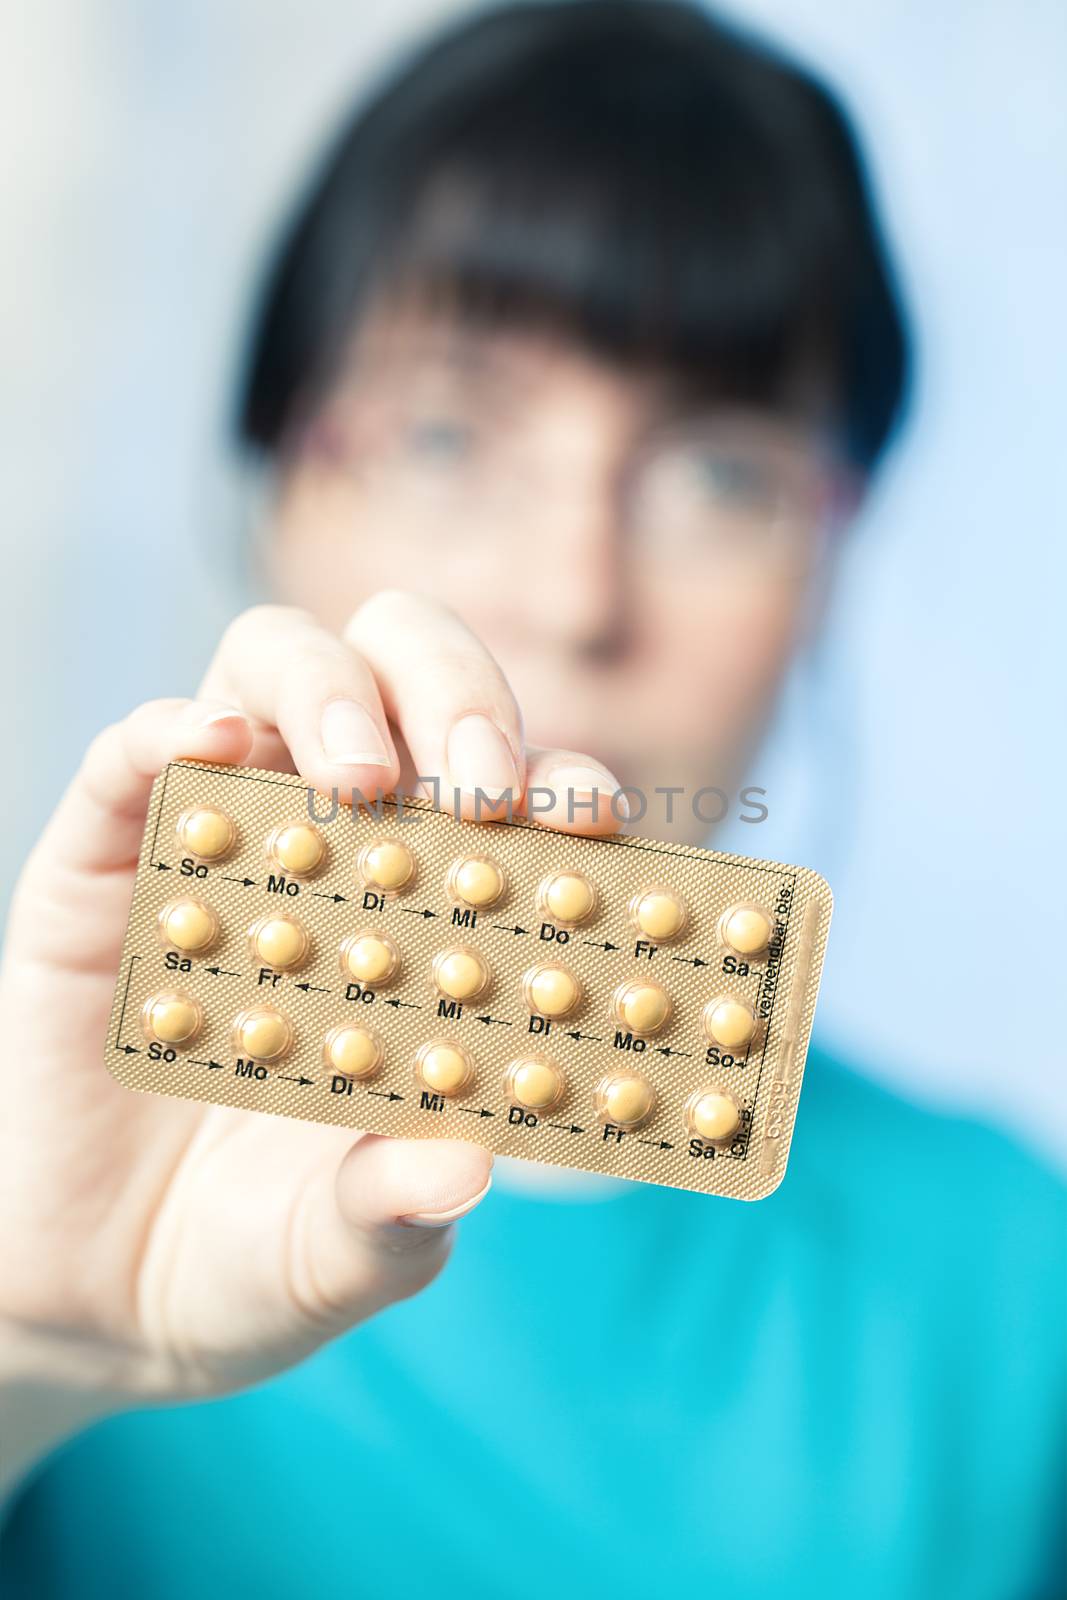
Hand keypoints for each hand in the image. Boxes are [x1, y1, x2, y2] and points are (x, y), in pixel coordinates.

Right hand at [0, 593, 622, 1490]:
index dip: (567, 784)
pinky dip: (176, 725)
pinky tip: (213, 747)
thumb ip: (398, 1215)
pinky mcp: (105, 858)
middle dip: (460, 698)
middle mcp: (341, 851)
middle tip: (479, 786)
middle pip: (413, 682)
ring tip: (356, 777)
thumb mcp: (342, 1252)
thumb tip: (467, 1168)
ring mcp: (221, 839)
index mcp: (437, 920)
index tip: (587, 821)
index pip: (522, 798)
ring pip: (281, 667)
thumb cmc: (252, 1258)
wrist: (91, 1296)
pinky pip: (134, 749)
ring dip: (334, 692)